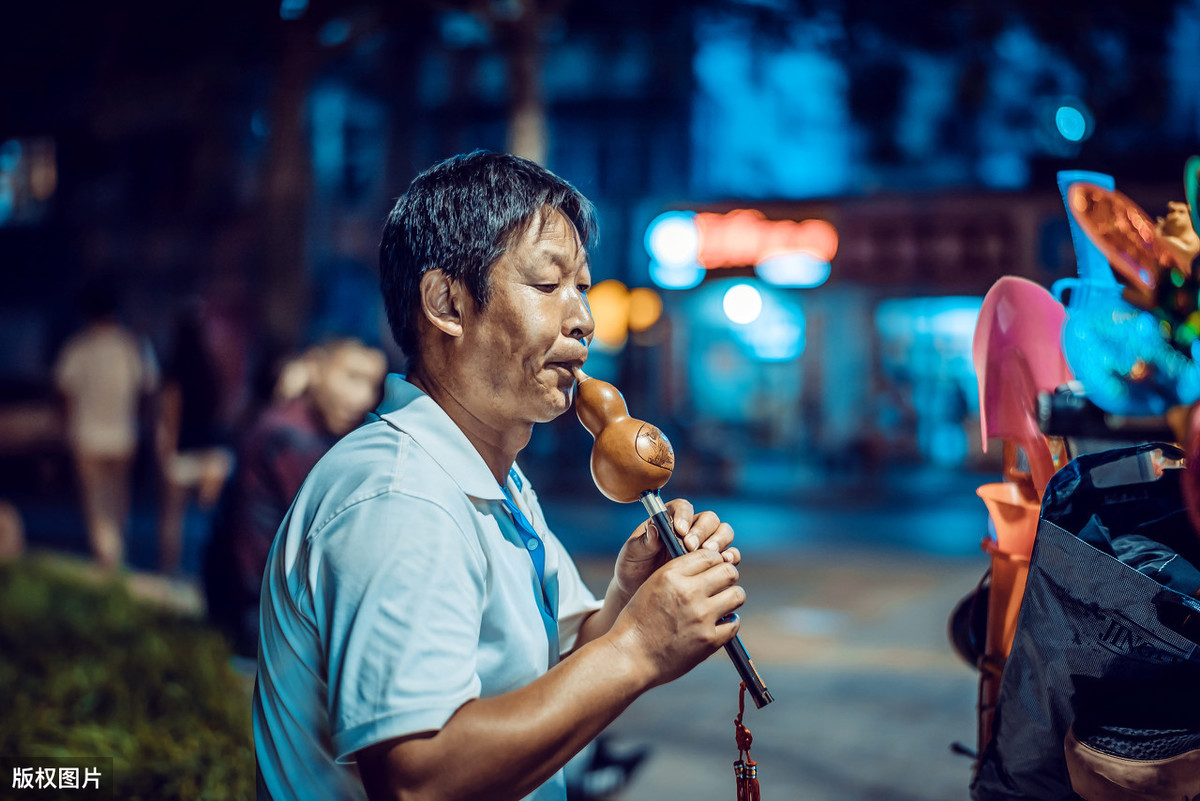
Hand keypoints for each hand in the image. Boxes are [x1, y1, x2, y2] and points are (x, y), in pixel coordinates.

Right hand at [609, 548, 744, 686]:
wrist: (629, 657)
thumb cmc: (637, 622)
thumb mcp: (651, 586)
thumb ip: (678, 575)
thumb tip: (707, 568)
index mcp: (671, 575)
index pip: (709, 555)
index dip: (715, 560)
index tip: (715, 567)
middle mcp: (688, 592)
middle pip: (728, 571)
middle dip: (728, 576)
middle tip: (724, 585)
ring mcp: (701, 617)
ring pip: (737, 595)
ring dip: (732, 597)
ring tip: (724, 603)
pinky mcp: (709, 640)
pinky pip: (734, 623)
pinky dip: (729, 623)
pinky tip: (721, 623)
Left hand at [613, 498, 737, 603]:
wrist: (639, 591)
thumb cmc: (633, 567)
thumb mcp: (631, 553)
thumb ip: (642, 542)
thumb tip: (654, 530)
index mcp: (669, 518)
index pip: (682, 508)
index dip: (684, 516)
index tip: (679, 530)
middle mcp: (690, 528)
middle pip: (708, 518)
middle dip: (703, 531)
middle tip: (692, 547)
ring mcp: (704, 544)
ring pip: (723, 532)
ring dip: (720, 541)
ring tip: (710, 554)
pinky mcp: (713, 562)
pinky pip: (729, 553)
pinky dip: (731, 556)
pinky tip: (725, 563)